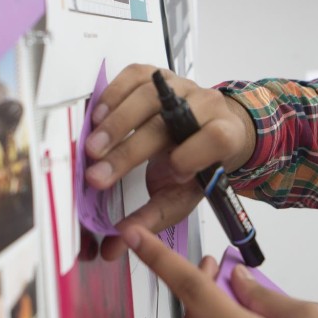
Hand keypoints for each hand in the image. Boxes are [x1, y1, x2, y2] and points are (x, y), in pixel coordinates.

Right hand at [86, 65, 255, 259]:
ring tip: (92, 149)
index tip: (170, 175)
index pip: (216, 138)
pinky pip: (134, 76)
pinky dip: (112, 96)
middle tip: (99, 174)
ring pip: (147, 96)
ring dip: (115, 124)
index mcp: (225, 135)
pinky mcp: (158, 74)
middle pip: (168, 122)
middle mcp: (206, 104)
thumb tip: (115, 243)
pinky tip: (96, 119)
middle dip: (130, 150)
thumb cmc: (198, 166)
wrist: (211, 130)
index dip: (193, 154)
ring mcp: (181, 86)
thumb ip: (153, 218)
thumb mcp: (184, 196)